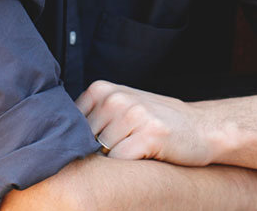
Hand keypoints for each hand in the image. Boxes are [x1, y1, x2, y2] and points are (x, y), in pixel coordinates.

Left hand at [76, 80, 212, 164]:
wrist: (201, 127)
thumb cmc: (156, 123)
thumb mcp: (121, 108)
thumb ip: (92, 118)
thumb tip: (55, 144)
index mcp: (102, 88)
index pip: (69, 124)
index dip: (77, 142)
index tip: (91, 147)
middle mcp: (115, 97)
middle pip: (83, 140)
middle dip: (94, 154)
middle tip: (118, 152)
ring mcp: (132, 113)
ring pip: (101, 153)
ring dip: (113, 162)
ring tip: (133, 153)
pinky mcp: (148, 134)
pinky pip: (120, 162)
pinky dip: (127, 168)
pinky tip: (144, 157)